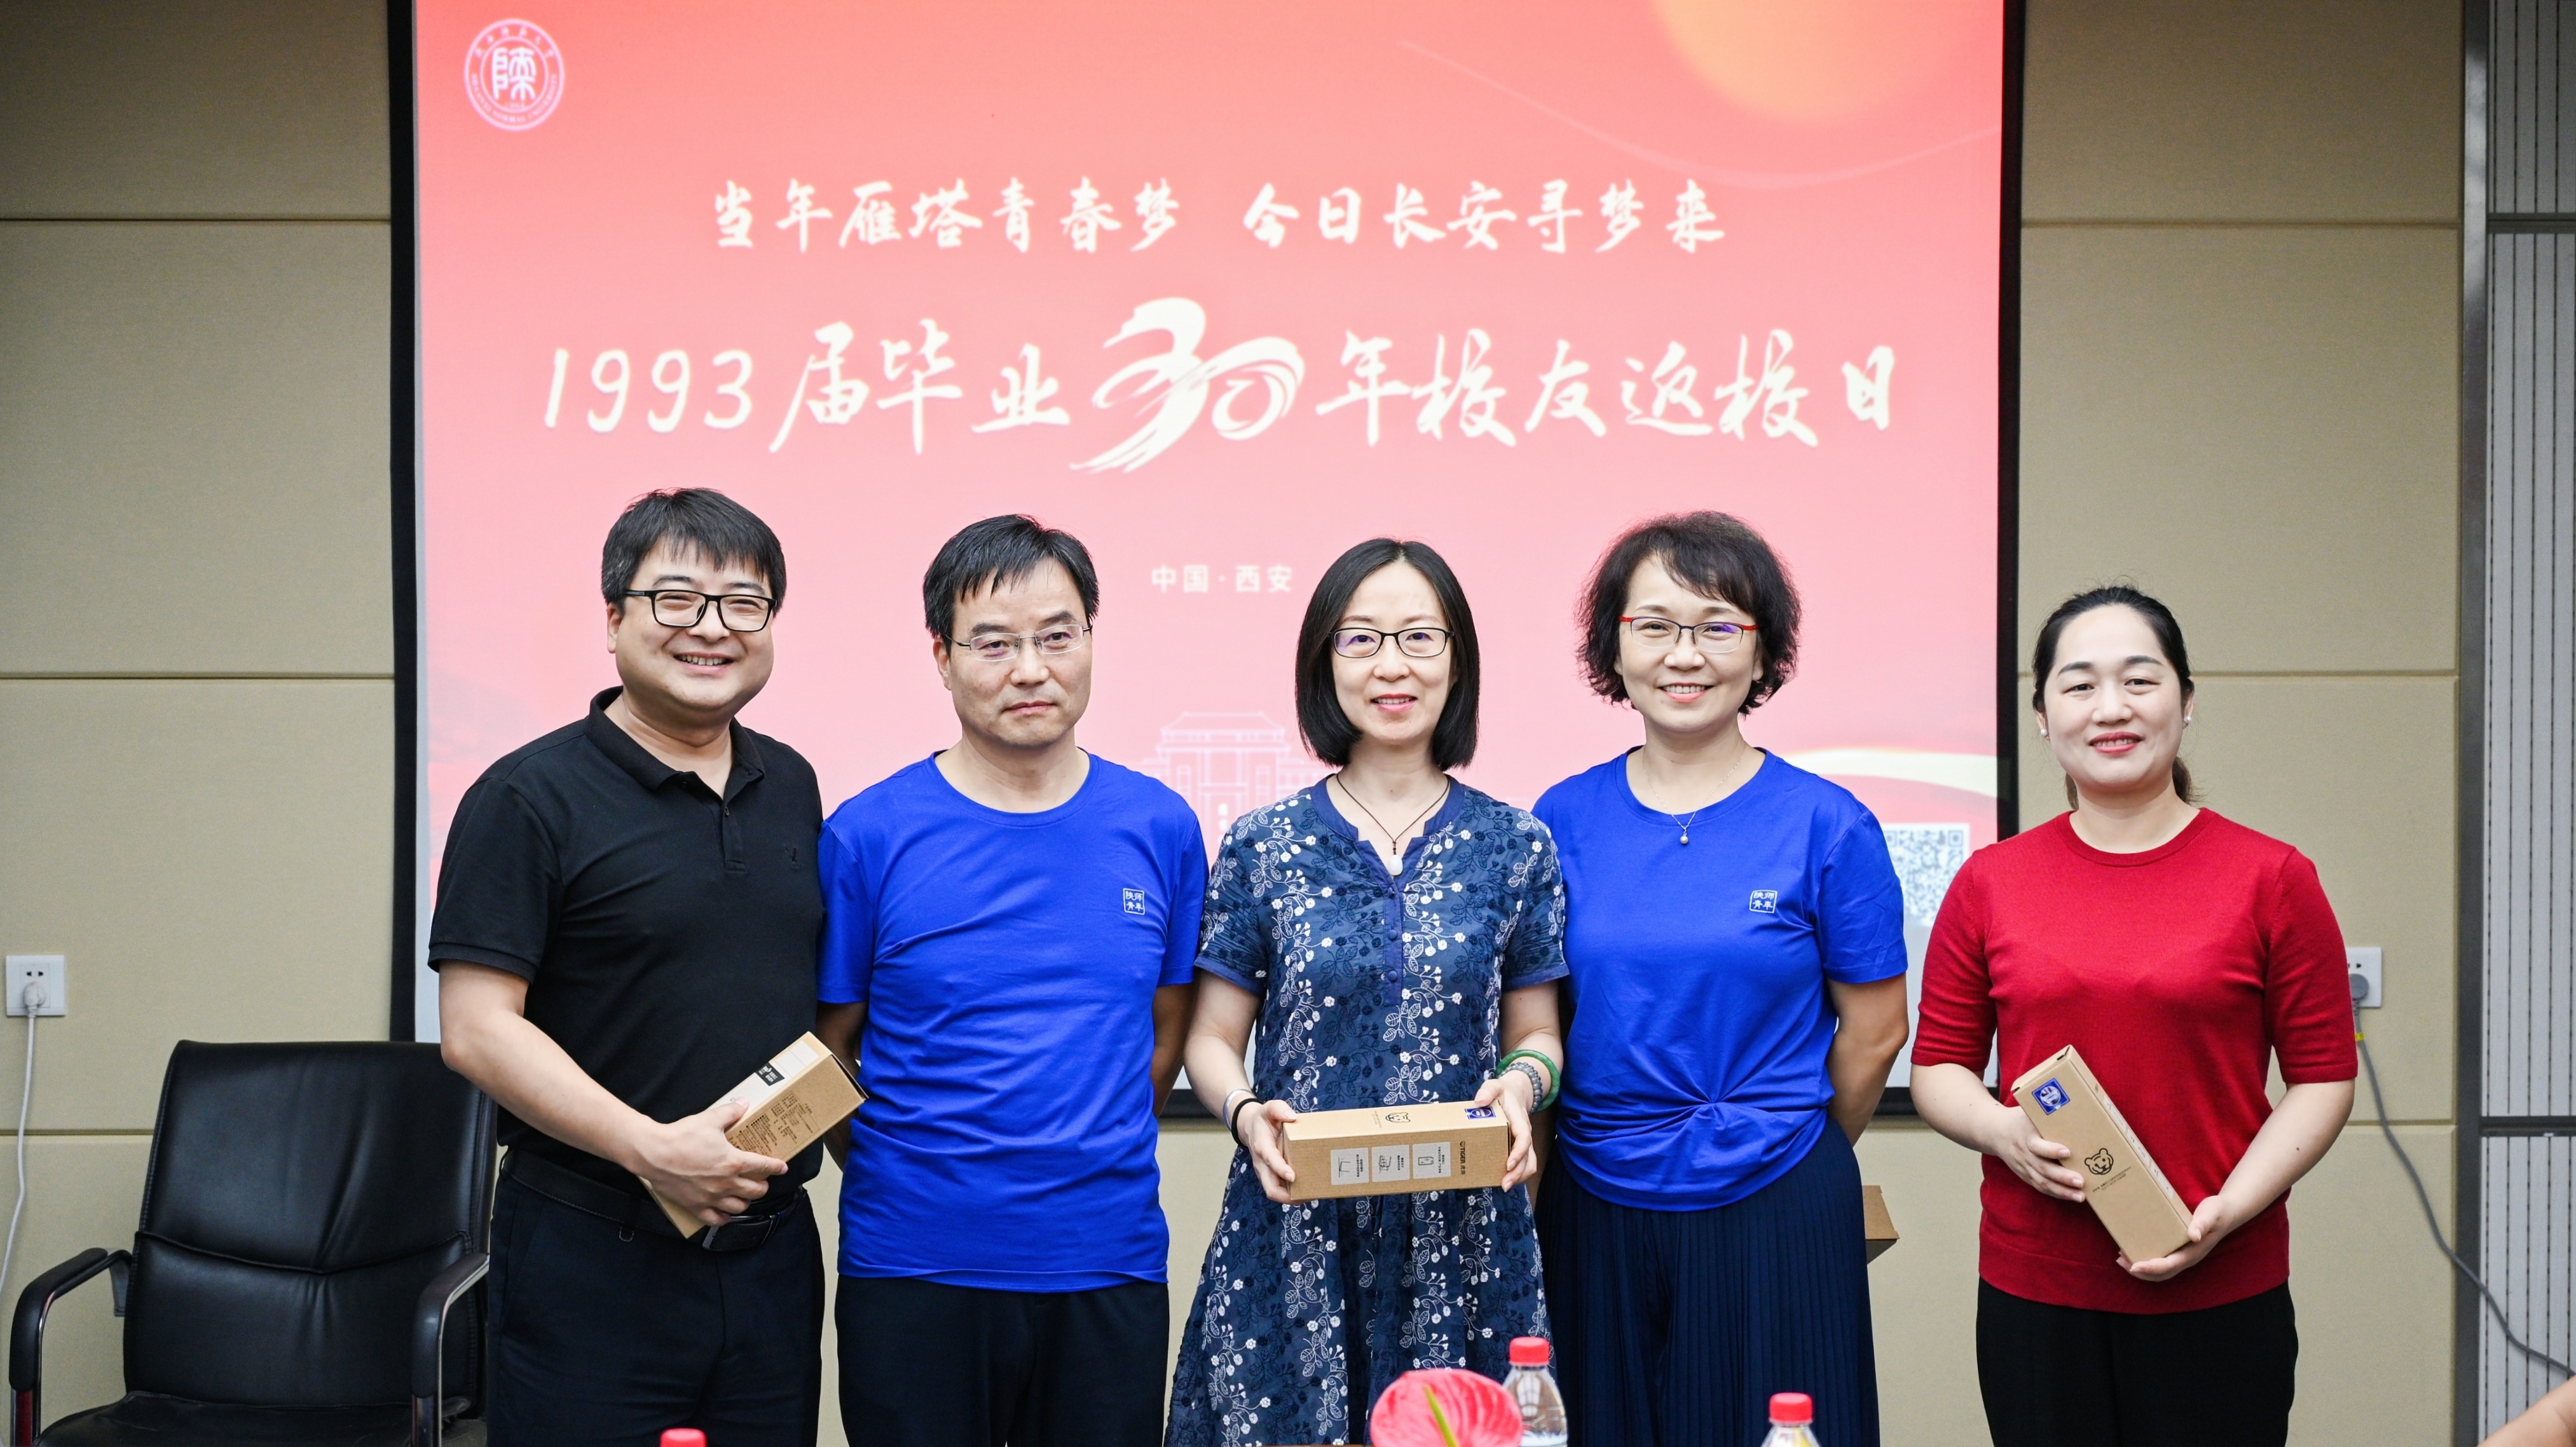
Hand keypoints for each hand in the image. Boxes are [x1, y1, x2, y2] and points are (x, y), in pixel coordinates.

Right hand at [628, 1098, 788, 1225]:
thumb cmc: (682, 1136)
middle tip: (763, 1182)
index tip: (782, 1168)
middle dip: (763, 1186)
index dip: (776, 1167)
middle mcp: (726, 1184)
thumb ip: (730, 1112)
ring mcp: (711, 1198)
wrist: (653, 1153)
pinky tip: (726, 1216)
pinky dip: (724, 1219)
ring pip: (739, 1207)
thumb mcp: (710, 1119)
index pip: (763, 1166)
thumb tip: (744, 1103)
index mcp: (734, 1162)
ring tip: (746, 1196)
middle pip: (755, 1191)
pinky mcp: (695, 1206)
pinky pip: (715, 1220)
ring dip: (746, 1202)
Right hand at [1239, 1100, 1301, 1203]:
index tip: (1293, 1176)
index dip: (1280, 1169)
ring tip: (1310, 1196)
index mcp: (1262, 1145)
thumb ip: (1279, 1109)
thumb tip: (1292, 1116)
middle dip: (1286, 1196)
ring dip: (1291, 1198)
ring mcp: (1265, 1172)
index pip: (1270, 1159)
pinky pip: (1279, 1189)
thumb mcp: (1269, 1108)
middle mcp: (1262, 1163)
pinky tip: (1307, 1192)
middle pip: (1270, 1187)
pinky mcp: (1271, 1175)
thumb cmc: (1264, 1119)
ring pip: (1274, 1192)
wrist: (1250, 1127)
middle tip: (1306, 1196)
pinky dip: (1292, 1194)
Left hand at [1472, 1069, 1539, 1188]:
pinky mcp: (1520, 1147)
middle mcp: (1525, 1133)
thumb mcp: (1494, 1086)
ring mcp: (1524, 1141)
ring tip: (1504, 1186)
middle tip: (1504, 1185)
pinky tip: (1503, 1179)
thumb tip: (1479, 1101)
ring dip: (1519, 1176)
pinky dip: (1517, 1174)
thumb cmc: (1503, 1092)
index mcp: (1519, 1119)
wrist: (1516, 1092)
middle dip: (1518, 1173)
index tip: (1508, 1164)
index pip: (1524, 1137)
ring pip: (1530, 1163)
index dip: (1518, 1152)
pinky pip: (1524, 1163)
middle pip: (1529, 1157)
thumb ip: (1487, 1091)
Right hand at [1980, 1100, 2084, 1201]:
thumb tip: (2075, 1099)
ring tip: (2080, 1196)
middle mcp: (2023, 1154)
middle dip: (2062, 1177)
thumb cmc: (2019, 1119)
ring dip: (2062, 1191)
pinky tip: (2070, 1197)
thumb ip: (2047, 1109)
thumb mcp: (2029, 1111)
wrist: (1994, 1131)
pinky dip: (2055, 1193)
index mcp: (2025, 1136)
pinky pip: (2040, 1187)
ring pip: (2042, 1182)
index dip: (2051, 1150)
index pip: (2037, 1146)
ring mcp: (2024, 1167)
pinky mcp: (2025, 1175)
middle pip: (2043, 1169)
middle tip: (2081, 1181)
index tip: (2067, 1152)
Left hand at [2119, 1194, 2236, 1280]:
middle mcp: (2187, 1258)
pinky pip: (2161, 1261)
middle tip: (2120, 1260)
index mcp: (2193, 1252)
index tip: (2134, 1265)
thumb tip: (2194, 1236)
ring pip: (2160, 1271)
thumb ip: (2202, 1224)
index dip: (2151, 1268)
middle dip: (2140, 1272)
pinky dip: (2146, 1260)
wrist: (2227, 1213)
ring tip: (2121, 1257)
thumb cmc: (2218, 1212)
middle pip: (2161, 1274)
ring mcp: (2183, 1256)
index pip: (2170, 1266)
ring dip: (2140, 1269)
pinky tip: (2132, 1249)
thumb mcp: (2211, 1214)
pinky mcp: (2179, 1250)